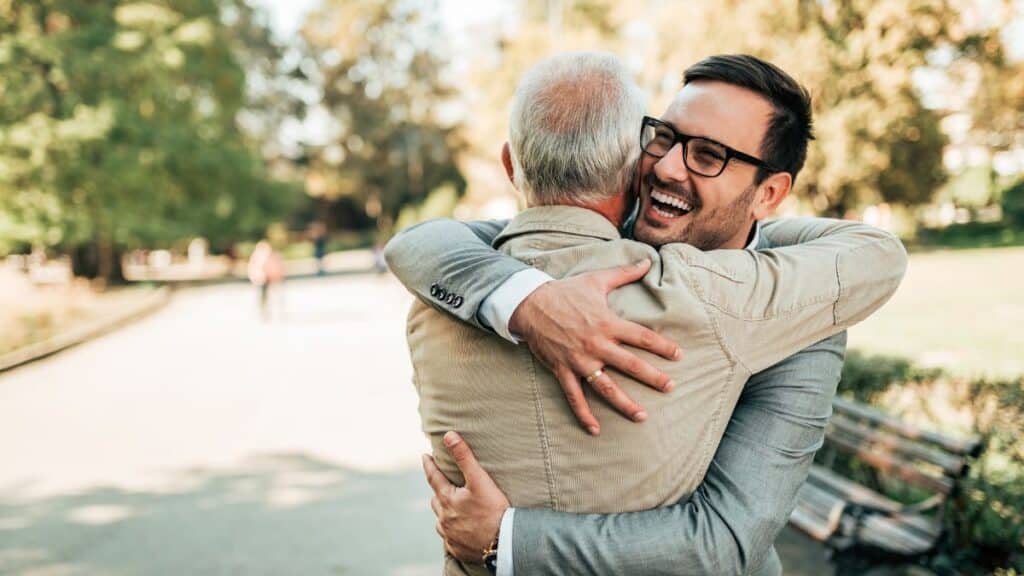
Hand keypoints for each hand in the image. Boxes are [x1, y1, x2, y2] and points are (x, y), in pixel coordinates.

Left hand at [423, 431, 509, 563]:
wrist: (504, 543)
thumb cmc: (493, 510)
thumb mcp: (480, 480)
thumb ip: (464, 457)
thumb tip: (449, 435)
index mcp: (447, 500)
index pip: (433, 477)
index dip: (429, 465)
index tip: (425, 456)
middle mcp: (444, 519)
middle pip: (436, 500)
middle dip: (438, 490)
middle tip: (443, 483)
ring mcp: (449, 535)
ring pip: (441, 520)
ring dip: (444, 512)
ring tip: (452, 508)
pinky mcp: (457, 549)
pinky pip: (449, 538)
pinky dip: (452, 531)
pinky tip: (460, 530)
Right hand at [508, 258, 680, 434]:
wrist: (531, 304)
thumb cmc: (566, 291)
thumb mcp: (596, 280)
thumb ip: (625, 273)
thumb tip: (647, 260)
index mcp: (608, 323)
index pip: (642, 337)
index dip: (662, 346)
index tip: (679, 355)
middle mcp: (597, 344)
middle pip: (631, 365)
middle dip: (653, 377)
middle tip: (670, 387)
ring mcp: (579, 360)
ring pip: (606, 387)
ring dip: (624, 403)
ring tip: (642, 416)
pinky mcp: (563, 370)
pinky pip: (575, 397)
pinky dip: (584, 414)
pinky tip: (595, 430)